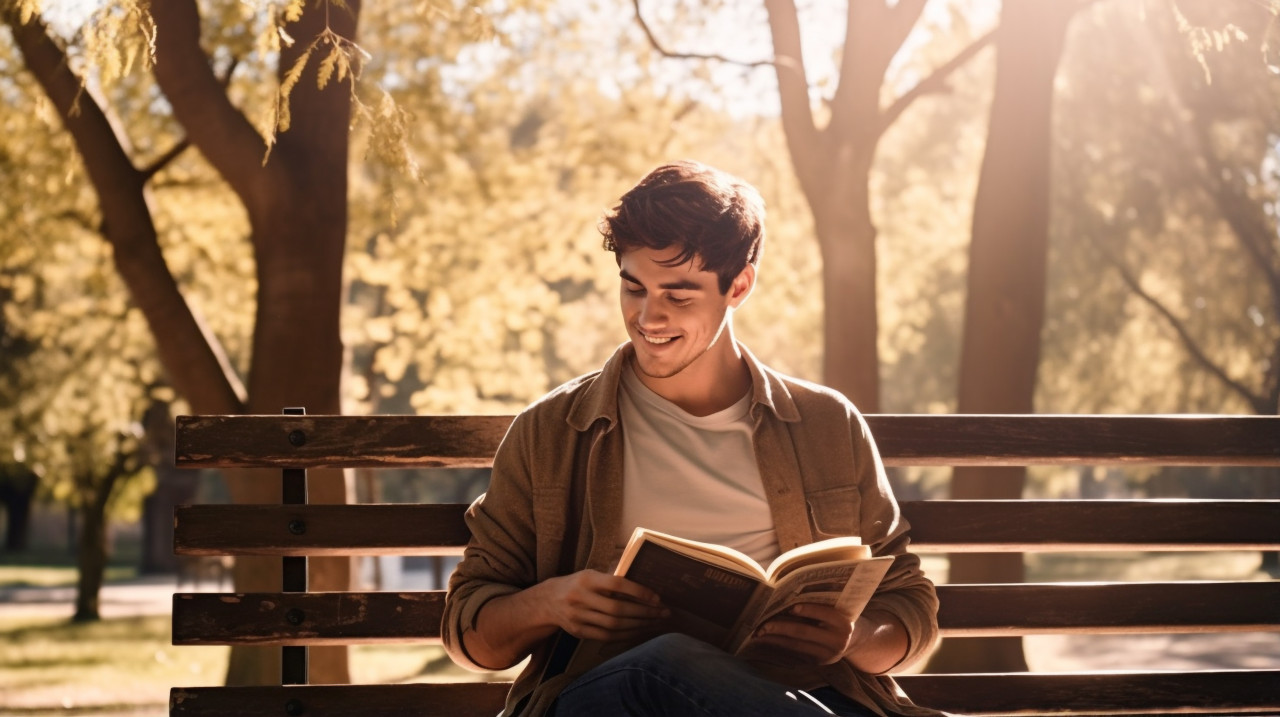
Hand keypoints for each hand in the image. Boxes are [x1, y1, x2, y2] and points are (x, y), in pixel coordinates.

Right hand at [542, 569, 669, 641]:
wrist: (548, 601)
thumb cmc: (578, 585)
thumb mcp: (591, 575)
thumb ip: (612, 580)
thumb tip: (645, 586)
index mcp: (586, 579)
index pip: (616, 584)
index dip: (638, 591)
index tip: (657, 597)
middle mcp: (580, 598)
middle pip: (617, 609)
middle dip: (644, 612)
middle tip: (663, 612)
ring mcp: (578, 617)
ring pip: (614, 625)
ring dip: (638, 625)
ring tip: (655, 622)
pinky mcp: (578, 632)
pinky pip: (606, 636)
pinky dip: (625, 635)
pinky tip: (639, 631)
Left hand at [745, 603, 854, 666]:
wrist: (855, 641)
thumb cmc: (840, 617)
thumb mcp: (837, 608)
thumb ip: (820, 604)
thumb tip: (788, 597)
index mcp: (843, 623)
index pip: (825, 614)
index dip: (808, 610)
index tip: (791, 607)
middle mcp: (837, 640)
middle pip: (805, 632)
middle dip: (781, 627)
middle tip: (762, 623)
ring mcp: (827, 654)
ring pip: (796, 645)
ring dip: (775, 638)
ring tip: (758, 632)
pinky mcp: (818, 662)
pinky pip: (795, 652)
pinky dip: (780, 645)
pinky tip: (767, 639)